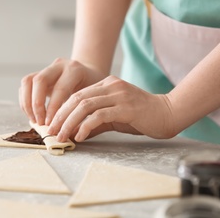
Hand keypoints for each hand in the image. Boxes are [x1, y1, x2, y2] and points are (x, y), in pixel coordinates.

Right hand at [19, 58, 105, 125]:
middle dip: (36, 105)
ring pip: (28, 81)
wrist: (90, 75)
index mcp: (75, 70)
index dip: (53, 108)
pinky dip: (25, 101)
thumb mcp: (93, 98)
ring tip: (34, 120)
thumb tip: (69, 133)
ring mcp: (47, 68)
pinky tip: (32, 115)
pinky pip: (25, 86)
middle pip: (39, 80)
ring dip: (27, 103)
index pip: (60, 88)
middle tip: (40, 122)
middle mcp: (59, 65)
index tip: (50, 125)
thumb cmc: (93, 90)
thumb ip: (82, 111)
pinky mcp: (38, 74)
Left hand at [47, 75, 176, 141]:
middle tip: (51, 131)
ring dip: (69, 122)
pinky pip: (99, 116)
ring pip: (85, 106)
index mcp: (106, 84)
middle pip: (77, 99)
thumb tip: (73, 133)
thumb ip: (94, 121)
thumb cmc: (140, 116)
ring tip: (62, 136)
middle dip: (61, 116)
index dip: (61, 109)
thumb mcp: (113, 116)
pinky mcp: (126, 107)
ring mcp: (119, 95)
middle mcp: (111, 85)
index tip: (52, 124)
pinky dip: (86, 126)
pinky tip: (79, 136)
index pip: (77, 95)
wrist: (168, 113)